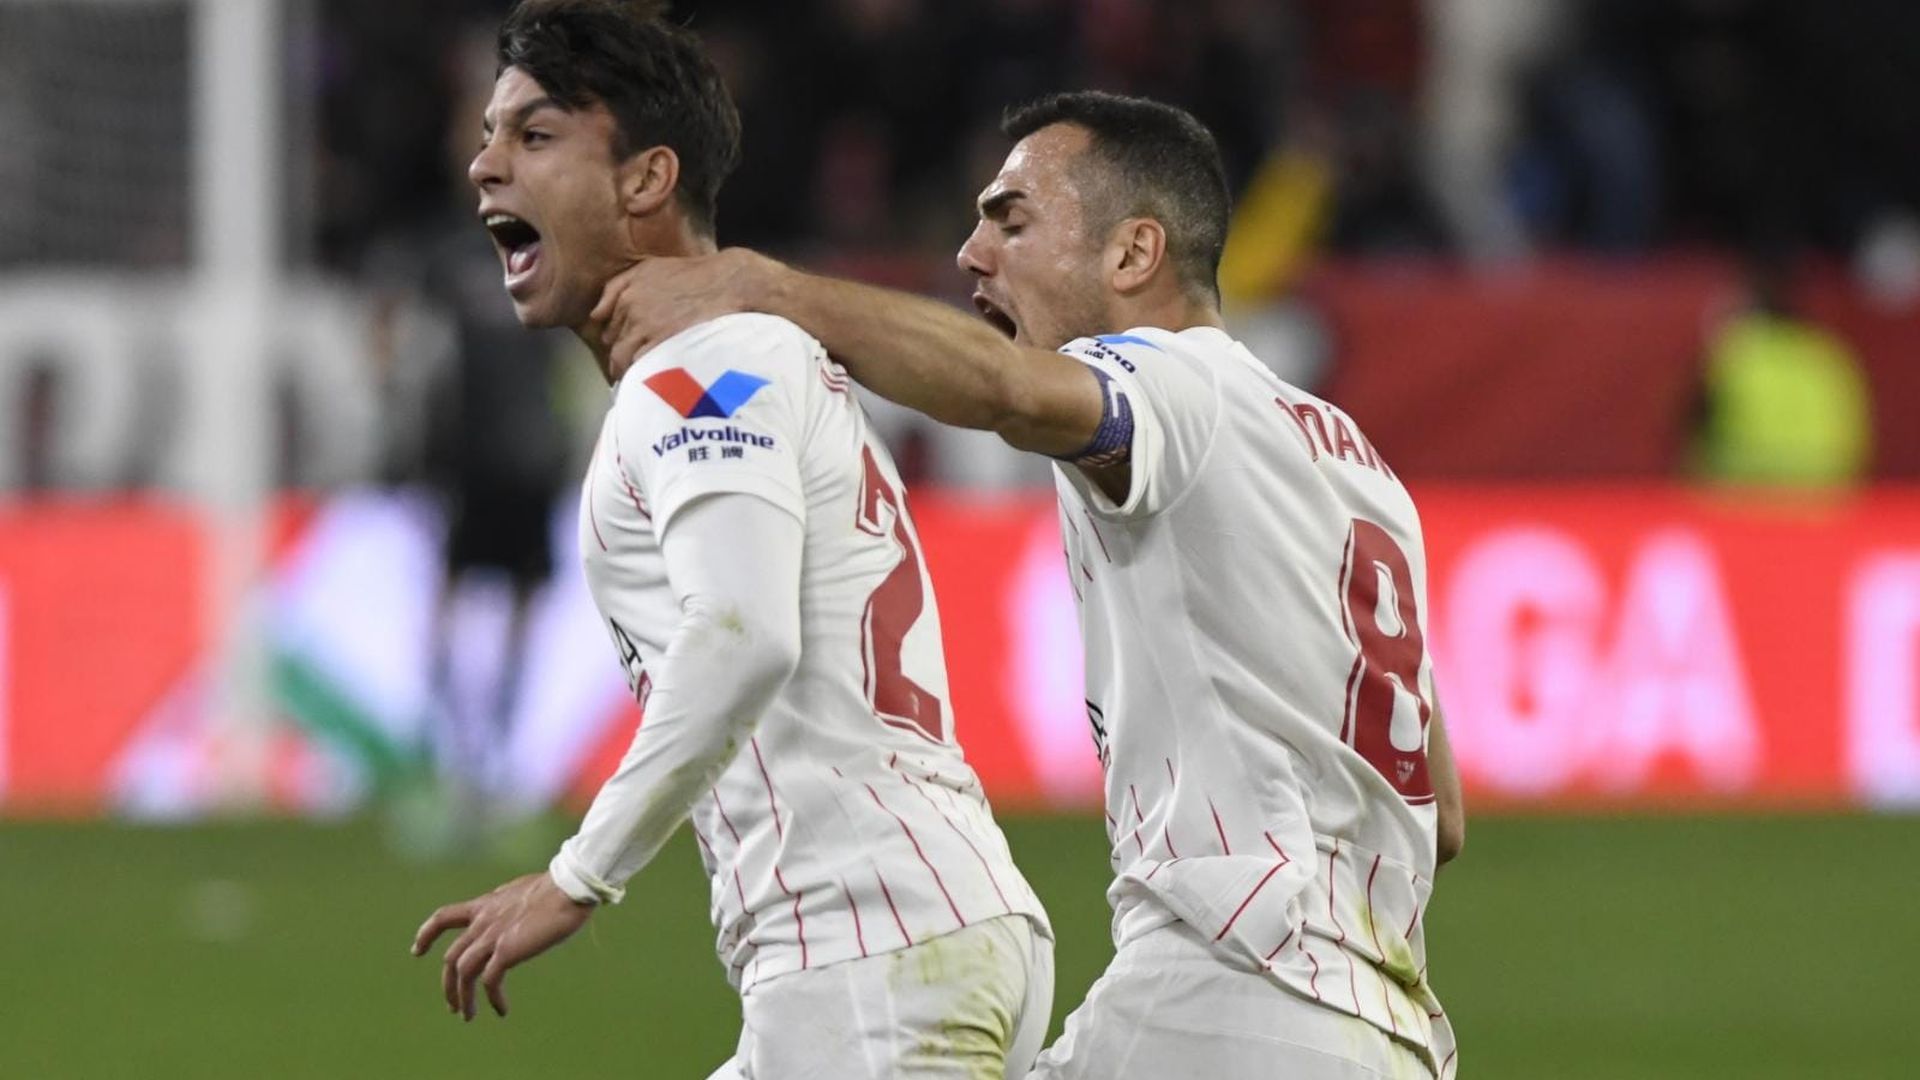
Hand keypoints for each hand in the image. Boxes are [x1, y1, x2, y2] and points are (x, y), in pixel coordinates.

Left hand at [411, 871, 594, 1020]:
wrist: (569, 888)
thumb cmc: (558, 888)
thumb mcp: (523, 894)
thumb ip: (511, 905)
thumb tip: (514, 912)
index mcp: (485, 905)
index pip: (444, 917)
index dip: (427, 934)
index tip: (417, 951)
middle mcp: (483, 921)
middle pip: (451, 958)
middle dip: (448, 985)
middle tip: (452, 1005)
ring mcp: (492, 935)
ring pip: (463, 972)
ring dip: (463, 997)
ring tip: (468, 1016)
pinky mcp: (507, 950)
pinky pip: (490, 981)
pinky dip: (492, 998)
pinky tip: (500, 1009)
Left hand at [590, 247, 777, 381]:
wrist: (728, 284)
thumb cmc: (693, 275)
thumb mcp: (650, 269)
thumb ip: (617, 287)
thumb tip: (595, 315)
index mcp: (627, 294)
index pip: (608, 329)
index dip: (618, 341)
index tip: (627, 350)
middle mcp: (632, 311)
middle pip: (614, 346)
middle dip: (620, 359)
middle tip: (631, 371)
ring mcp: (647, 329)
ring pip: (624, 359)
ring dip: (630, 371)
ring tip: (642, 381)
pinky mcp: (664, 345)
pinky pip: (643, 367)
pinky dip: (644, 375)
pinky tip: (654, 380)